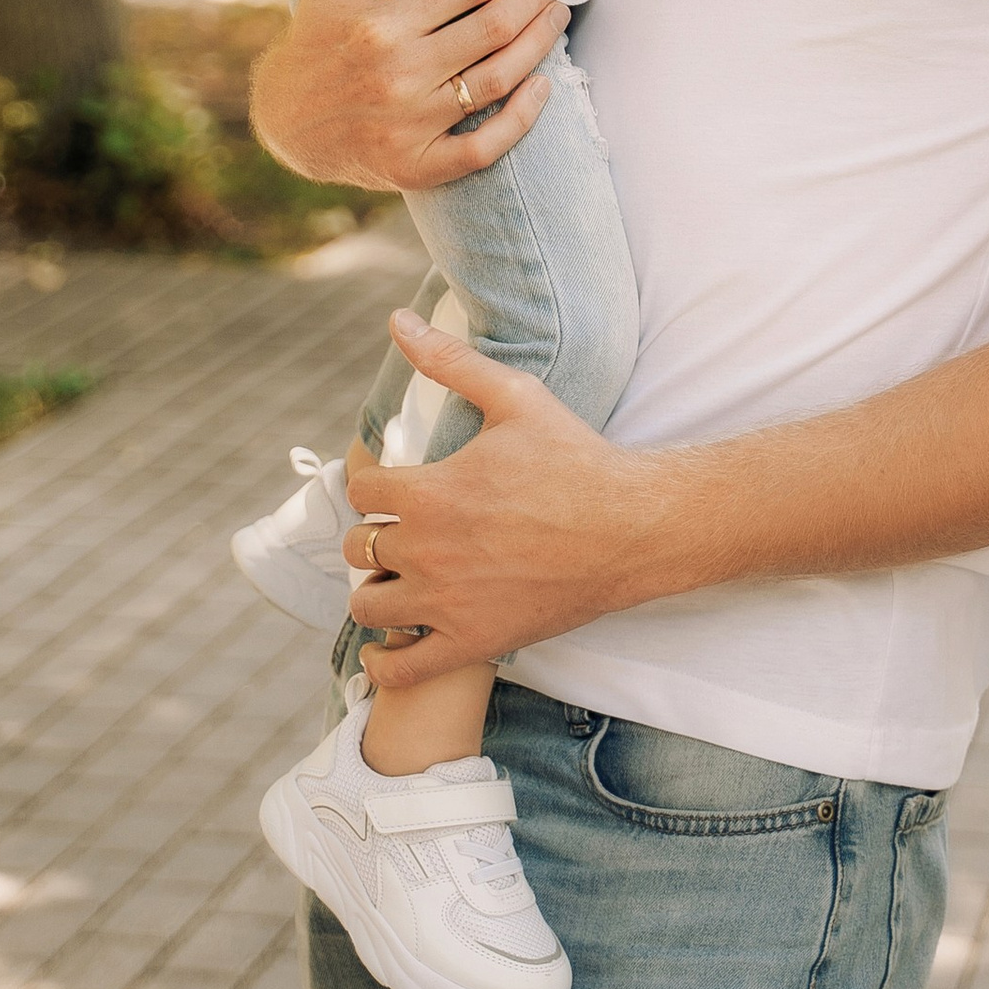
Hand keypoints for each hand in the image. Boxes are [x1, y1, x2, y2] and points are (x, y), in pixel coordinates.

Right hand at [247, 0, 570, 193]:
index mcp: (381, 25)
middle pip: (495, 28)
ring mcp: (411, 126)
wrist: (286, 121)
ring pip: (499, 79)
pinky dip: (523, 118)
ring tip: (558, 16)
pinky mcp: (417, 167)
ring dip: (541, 43)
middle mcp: (399, 75)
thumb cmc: (317, 36)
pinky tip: (544, 86)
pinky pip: (485, 147)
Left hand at [349, 312, 676, 681]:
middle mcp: (428, 551)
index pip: (361, 492)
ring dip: (376, 593)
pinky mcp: (472, 642)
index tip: (397, 488)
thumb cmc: (575, 458)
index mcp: (431, 492)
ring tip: (401, 581)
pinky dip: (386, 661)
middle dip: (373, 538)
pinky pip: (402, 669)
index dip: (376, 486)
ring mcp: (448, 603)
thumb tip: (398, 319)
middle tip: (402, 533)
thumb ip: (450, 360)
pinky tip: (394, 644)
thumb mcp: (513, 397)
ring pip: (368, 607)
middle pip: (358, 550)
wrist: (631, 529)